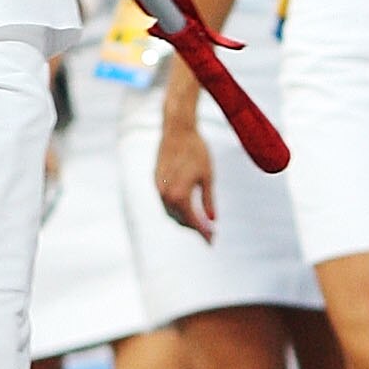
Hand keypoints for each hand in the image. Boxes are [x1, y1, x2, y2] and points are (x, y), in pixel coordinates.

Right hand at [154, 117, 216, 242]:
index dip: (203, 232)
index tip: (212, 239)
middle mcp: (165, 193)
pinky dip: (176, 207)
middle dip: (193, 227)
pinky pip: (165, 200)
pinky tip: (186, 206)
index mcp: (180, 194)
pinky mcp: (156, 179)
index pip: (192, 221)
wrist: (178, 129)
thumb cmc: (197, 151)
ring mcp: (158, 186)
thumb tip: (213, 220)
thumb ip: (209, 201)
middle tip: (208, 232)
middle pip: (179, 219)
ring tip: (199, 221)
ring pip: (170, 211)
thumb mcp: (208, 177)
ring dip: (183, 218)